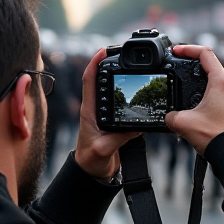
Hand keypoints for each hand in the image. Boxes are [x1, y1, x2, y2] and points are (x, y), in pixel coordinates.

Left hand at [74, 48, 140, 178]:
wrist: (92, 173)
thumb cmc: (90, 161)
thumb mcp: (103, 149)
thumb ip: (117, 138)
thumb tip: (134, 128)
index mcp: (88, 112)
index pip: (88, 82)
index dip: (94, 64)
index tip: (102, 51)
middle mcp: (95, 110)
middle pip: (98, 81)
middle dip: (105, 64)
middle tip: (116, 52)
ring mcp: (103, 116)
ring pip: (108, 91)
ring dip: (116, 78)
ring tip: (127, 67)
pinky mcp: (112, 123)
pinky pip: (119, 104)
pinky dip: (126, 96)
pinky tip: (135, 94)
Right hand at [165, 45, 223, 154]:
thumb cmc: (216, 137)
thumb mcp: (183, 123)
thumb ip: (171, 116)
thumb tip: (169, 117)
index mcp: (222, 80)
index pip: (205, 53)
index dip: (188, 49)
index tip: (176, 51)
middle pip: (211, 67)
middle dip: (193, 68)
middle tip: (180, 69)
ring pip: (216, 82)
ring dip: (201, 84)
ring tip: (187, 93)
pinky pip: (221, 95)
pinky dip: (209, 97)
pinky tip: (199, 108)